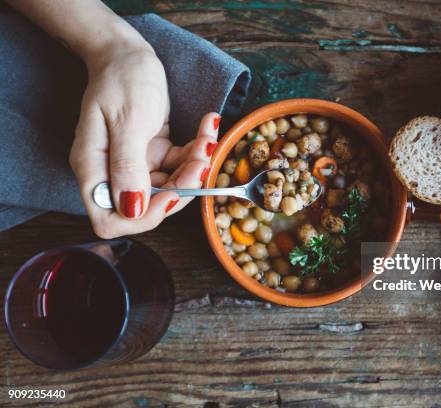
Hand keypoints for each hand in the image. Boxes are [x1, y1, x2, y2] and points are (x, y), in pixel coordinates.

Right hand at [70, 45, 219, 237]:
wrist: (128, 54)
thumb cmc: (121, 80)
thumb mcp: (127, 121)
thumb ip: (127, 165)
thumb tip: (131, 208)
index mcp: (94, 169)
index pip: (110, 219)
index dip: (143, 217)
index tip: (172, 195)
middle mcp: (112, 172)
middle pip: (149, 206)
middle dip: (182, 186)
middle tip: (203, 159)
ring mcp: (134, 165)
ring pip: (171, 187)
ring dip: (195, 167)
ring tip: (208, 137)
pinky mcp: (154, 154)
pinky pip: (180, 166)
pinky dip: (197, 151)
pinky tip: (207, 127)